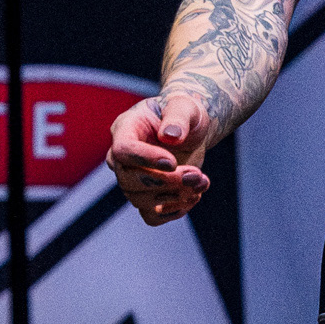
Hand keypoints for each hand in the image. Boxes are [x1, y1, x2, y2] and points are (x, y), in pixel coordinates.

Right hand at [106, 88, 214, 225]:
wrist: (190, 129)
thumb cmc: (184, 113)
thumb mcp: (184, 107)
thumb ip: (177, 117)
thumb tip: (170, 136)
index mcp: (125, 129)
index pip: (123, 151)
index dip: (146, 160)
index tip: (173, 162)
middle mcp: (122, 158)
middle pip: (129, 181)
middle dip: (166, 182)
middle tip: (196, 174)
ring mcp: (132, 179)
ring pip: (140, 201)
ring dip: (176, 197)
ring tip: (202, 181)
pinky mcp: (147, 196)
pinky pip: (151, 216)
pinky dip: (174, 212)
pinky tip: (195, 196)